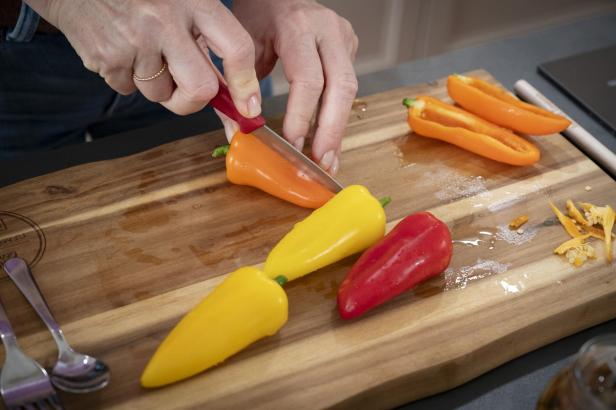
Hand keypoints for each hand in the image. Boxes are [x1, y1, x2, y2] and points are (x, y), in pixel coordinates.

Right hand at [26, 0, 261, 116]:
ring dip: (154, 84)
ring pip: (160, 94)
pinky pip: (128, 90)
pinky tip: (119, 49)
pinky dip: (125, 78)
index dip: (246, 84)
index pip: (236, 48)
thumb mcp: (181, 2)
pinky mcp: (108, 56)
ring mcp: (136, 40)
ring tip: (140, 51)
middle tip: (182, 90)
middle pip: (200, 89)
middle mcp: (167, 20)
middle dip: (192, 101)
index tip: (248, 106)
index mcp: (195, 1)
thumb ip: (205, 39)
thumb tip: (233, 94)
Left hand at [233, 0, 358, 173]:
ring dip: (338, 129)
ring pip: (351, 91)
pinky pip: (347, 88)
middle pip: (342, 88)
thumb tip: (240, 131)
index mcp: (299, 26)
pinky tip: (328, 140)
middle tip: (320, 162)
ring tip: (327, 160)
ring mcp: (344, 39)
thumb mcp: (244, 44)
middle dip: (331, 130)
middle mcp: (329, 31)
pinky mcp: (350, 48)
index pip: (308, 79)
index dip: (302, 116)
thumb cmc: (259, 14)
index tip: (293, 144)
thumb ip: (242, 85)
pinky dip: (337, 116)